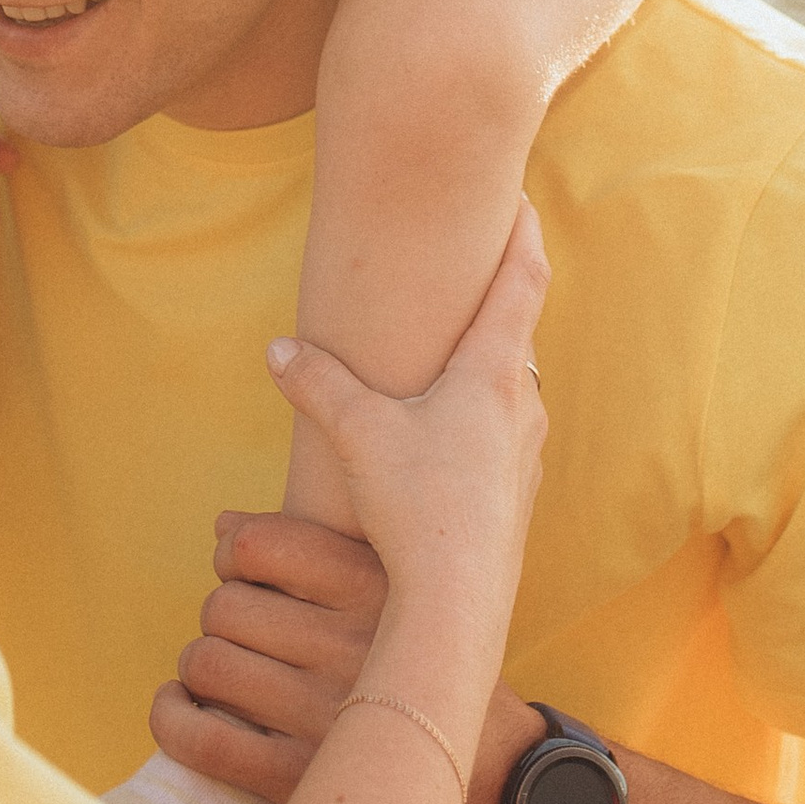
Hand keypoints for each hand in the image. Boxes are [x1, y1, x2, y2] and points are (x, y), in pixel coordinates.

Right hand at [150, 208, 547, 803]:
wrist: (461, 602)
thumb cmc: (419, 507)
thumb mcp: (359, 435)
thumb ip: (318, 385)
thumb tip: (280, 349)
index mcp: (493, 373)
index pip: (522, 282)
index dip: (523, 236)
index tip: (523, 201)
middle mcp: (521, 405)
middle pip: (521, 331)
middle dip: (504, 296)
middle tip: (486, 264)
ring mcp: (524, 453)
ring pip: (514, 387)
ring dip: (493, 360)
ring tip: (462, 348)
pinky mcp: (515, 495)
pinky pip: (505, 433)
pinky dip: (484, 411)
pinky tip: (451, 433)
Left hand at [154, 525, 548, 803]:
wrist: (498, 787)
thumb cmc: (437, 675)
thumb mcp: (411, 595)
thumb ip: (323, 557)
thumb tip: (224, 526)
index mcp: (380, 589)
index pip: (262, 544)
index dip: (235, 554)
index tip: (246, 572)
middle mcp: (352, 645)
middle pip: (225, 604)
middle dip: (222, 617)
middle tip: (245, 637)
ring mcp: (323, 714)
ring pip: (206, 662)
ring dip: (200, 668)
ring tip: (221, 676)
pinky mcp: (297, 780)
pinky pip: (199, 737)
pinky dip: (172, 718)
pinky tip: (181, 708)